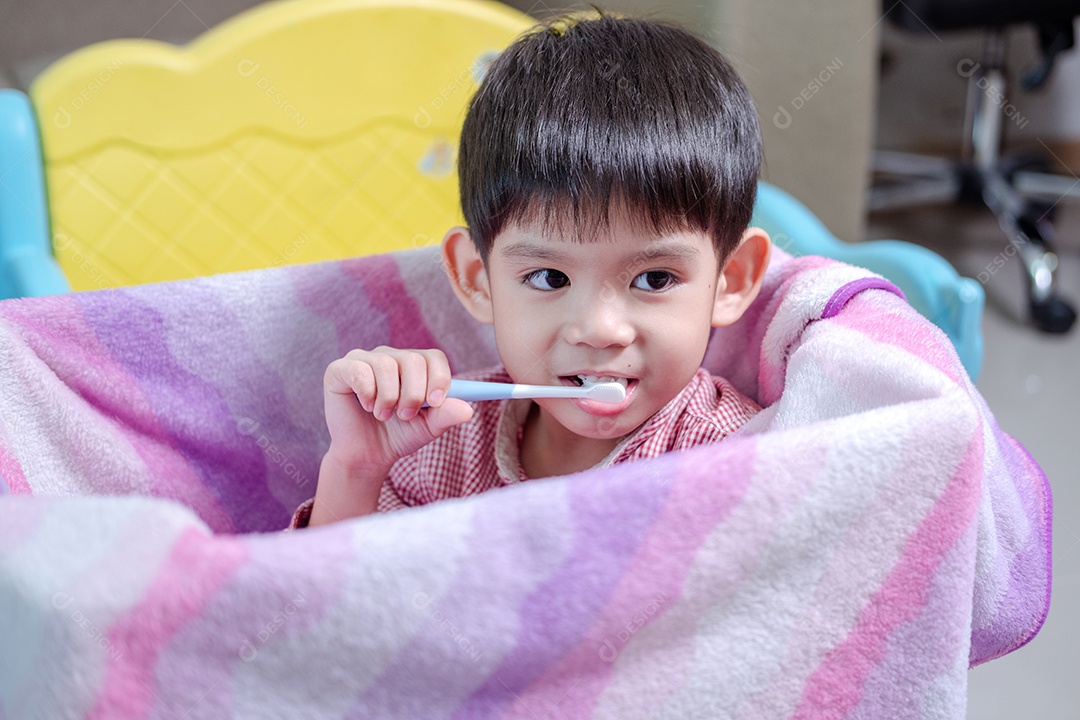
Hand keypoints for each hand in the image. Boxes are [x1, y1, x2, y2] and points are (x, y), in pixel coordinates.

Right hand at [321, 346, 473, 472]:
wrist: (367, 454)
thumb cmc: (399, 434)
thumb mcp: (428, 427)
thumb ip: (447, 414)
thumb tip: (467, 410)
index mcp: (414, 365)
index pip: (434, 357)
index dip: (439, 378)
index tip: (436, 401)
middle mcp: (390, 356)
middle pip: (412, 360)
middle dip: (414, 394)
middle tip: (405, 415)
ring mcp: (364, 359)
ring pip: (386, 365)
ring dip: (389, 398)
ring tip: (384, 415)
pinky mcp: (340, 369)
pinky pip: (359, 371)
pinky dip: (367, 394)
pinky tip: (366, 406)